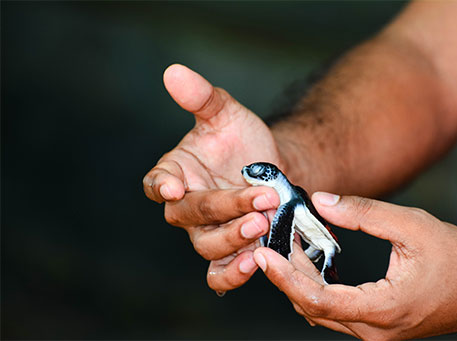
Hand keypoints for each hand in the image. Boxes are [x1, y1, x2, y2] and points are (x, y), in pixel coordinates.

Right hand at [143, 64, 282, 291]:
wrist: (277, 169)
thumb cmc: (245, 141)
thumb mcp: (227, 114)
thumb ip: (202, 98)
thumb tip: (174, 71)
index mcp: (175, 173)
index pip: (155, 182)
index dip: (160, 185)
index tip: (172, 186)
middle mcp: (186, 207)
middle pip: (189, 214)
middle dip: (224, 207)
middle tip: (259, 200)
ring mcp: (207, 234)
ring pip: (207, 245)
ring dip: (233, 237)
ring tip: (263, 222)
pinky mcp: (229, 254)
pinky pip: (219, 274)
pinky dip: (232, 274)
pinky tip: (253, 263)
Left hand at [253, 193, 456, 339]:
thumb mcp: (412, 226)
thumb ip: (364, 213)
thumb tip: (321, 201)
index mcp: (381, 309)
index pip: (318, 300)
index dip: (285, 278)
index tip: (263, 256)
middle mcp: (373, 330)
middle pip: (312, 307)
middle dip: (286, 275)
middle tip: (270, 242)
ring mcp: (374, 332)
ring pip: (320, 311)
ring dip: (299, 281)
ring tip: (287, 247)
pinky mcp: (376, 326)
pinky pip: (334, 311)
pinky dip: (316, 288)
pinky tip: (311, 262)